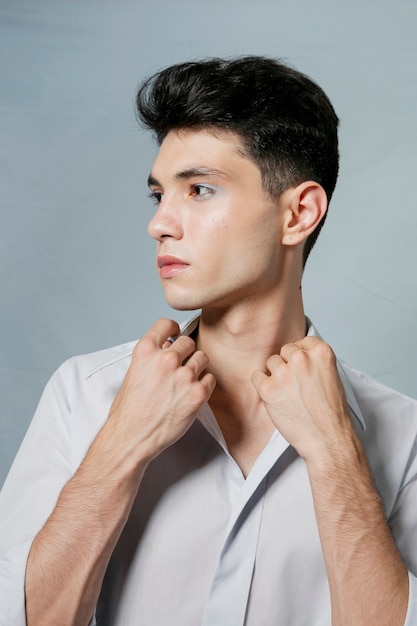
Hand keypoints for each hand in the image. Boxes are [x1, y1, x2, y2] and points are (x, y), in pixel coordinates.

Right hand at [108, 318, 215, 462]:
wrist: (131, 437)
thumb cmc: (130, 410)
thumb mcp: (134, 373)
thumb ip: (152, 357)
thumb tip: (169, 347)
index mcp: (146, 351)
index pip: (166, 324)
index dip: (173, 330)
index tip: (175, 335)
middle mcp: (166, 359)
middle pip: (188, 342)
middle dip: (185, 353)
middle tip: (181, 367)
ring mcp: (183, 375)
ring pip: (202, 358)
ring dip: (196, 368)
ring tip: (186, 383)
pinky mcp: (197, 392)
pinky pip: (210, 378)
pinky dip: (204, 386)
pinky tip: (191, 394)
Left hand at [251, 336, 353, 462]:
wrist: (328, 440)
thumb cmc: (331, 414)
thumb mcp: (332, 377)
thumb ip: (315, 362)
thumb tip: (297, 356)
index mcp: (321, 353)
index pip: (302, 342)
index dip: (300, 355)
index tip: (302, 367)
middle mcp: (301, 359)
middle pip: (284, 351)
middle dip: (287, 365)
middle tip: (295, 385)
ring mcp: (283, 373)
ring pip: (270, 362)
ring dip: (275, 375)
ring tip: (288, 394)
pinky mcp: (268, 388)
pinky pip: (256, 376)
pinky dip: (262, 386)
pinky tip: (274, 397)